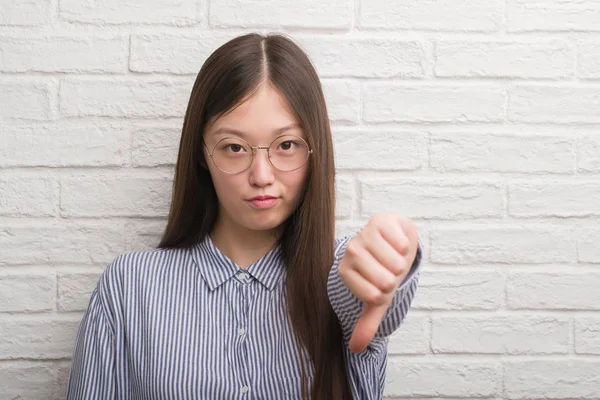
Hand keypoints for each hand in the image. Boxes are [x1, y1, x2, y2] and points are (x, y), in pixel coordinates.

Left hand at [337, 213, 418, 352]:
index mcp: (345, 272)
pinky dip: (406, 247)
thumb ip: (367, 323)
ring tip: (394, 257)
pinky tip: (397, 243)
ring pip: (395, 263)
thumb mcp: (377, 298)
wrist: (394, 241)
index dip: (385, 294)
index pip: (373, 296)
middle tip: (390, 270)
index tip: (381, 284)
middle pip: (385, 280)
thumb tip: (355, 350)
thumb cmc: (384, 270)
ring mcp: (364, 235)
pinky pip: (401, 244)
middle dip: (395, 279)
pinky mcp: (380, 221)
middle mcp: (350, 252)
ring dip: (402, 263)